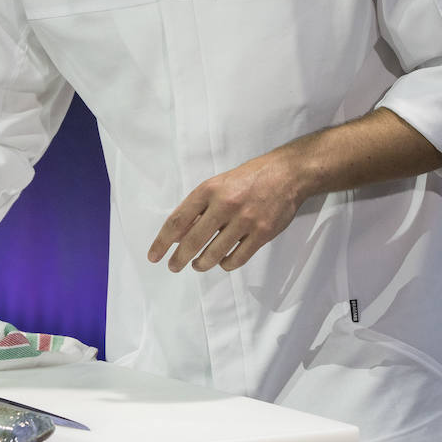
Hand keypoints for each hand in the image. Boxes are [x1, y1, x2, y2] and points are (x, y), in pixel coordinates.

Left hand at [147, 148, 303, 272]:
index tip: (154, 256)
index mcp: (209, 190)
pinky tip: (223, 262)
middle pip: (193, 241)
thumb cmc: (248, 178)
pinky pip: (237, 258)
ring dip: (202, 263)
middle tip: (173, 266)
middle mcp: (225, 204)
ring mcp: (245, 220)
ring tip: (198, 264)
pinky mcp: (262, 234)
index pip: (178, 220)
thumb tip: (177, 236)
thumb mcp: (218, 185)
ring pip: (214, 254)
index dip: (162, 241)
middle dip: (179, 258)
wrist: (287, 174)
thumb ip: (198, 208)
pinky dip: (226, 264)